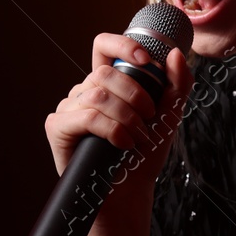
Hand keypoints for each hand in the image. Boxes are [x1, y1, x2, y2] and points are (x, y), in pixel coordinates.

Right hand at [44, 33, 193, 205]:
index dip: (122, 44)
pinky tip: (123, 144)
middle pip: (105, 72)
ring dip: (126, 118)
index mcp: (108, 83)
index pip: (104, 46)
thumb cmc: (145, 153)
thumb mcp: (170, 115)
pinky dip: (111, 130)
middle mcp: (85, 91)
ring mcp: (69, 108)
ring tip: (138, 138)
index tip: (146, 60)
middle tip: (149, 119)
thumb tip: (174, 53)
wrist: (130, 191)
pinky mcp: (58, 128)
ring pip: (97, 95)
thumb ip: (177, 84)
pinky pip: (85, 116)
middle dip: (135, 95)